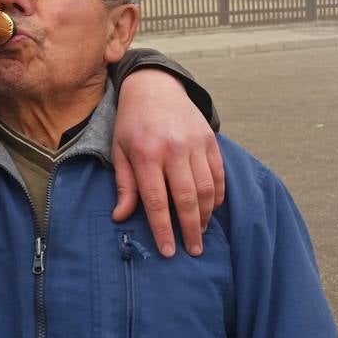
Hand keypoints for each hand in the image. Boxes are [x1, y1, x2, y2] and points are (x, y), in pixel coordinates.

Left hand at [110, 69, 224, 257]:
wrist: (154, 87)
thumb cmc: (132, 124)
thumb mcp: (119, 151)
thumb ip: (124, 185)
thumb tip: (121, 217)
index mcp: (146, 154)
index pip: (156, 201)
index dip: (163, 229)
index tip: (168, 251)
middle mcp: (173, 149)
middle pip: (186, 199)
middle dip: (191, 230)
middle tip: (193, 250)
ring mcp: (195, 143)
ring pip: (207, 189)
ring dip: (206, 216)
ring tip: (202, 232)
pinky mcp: (210, 139)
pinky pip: (218, 174)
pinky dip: (218, 195)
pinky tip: (212, 209)